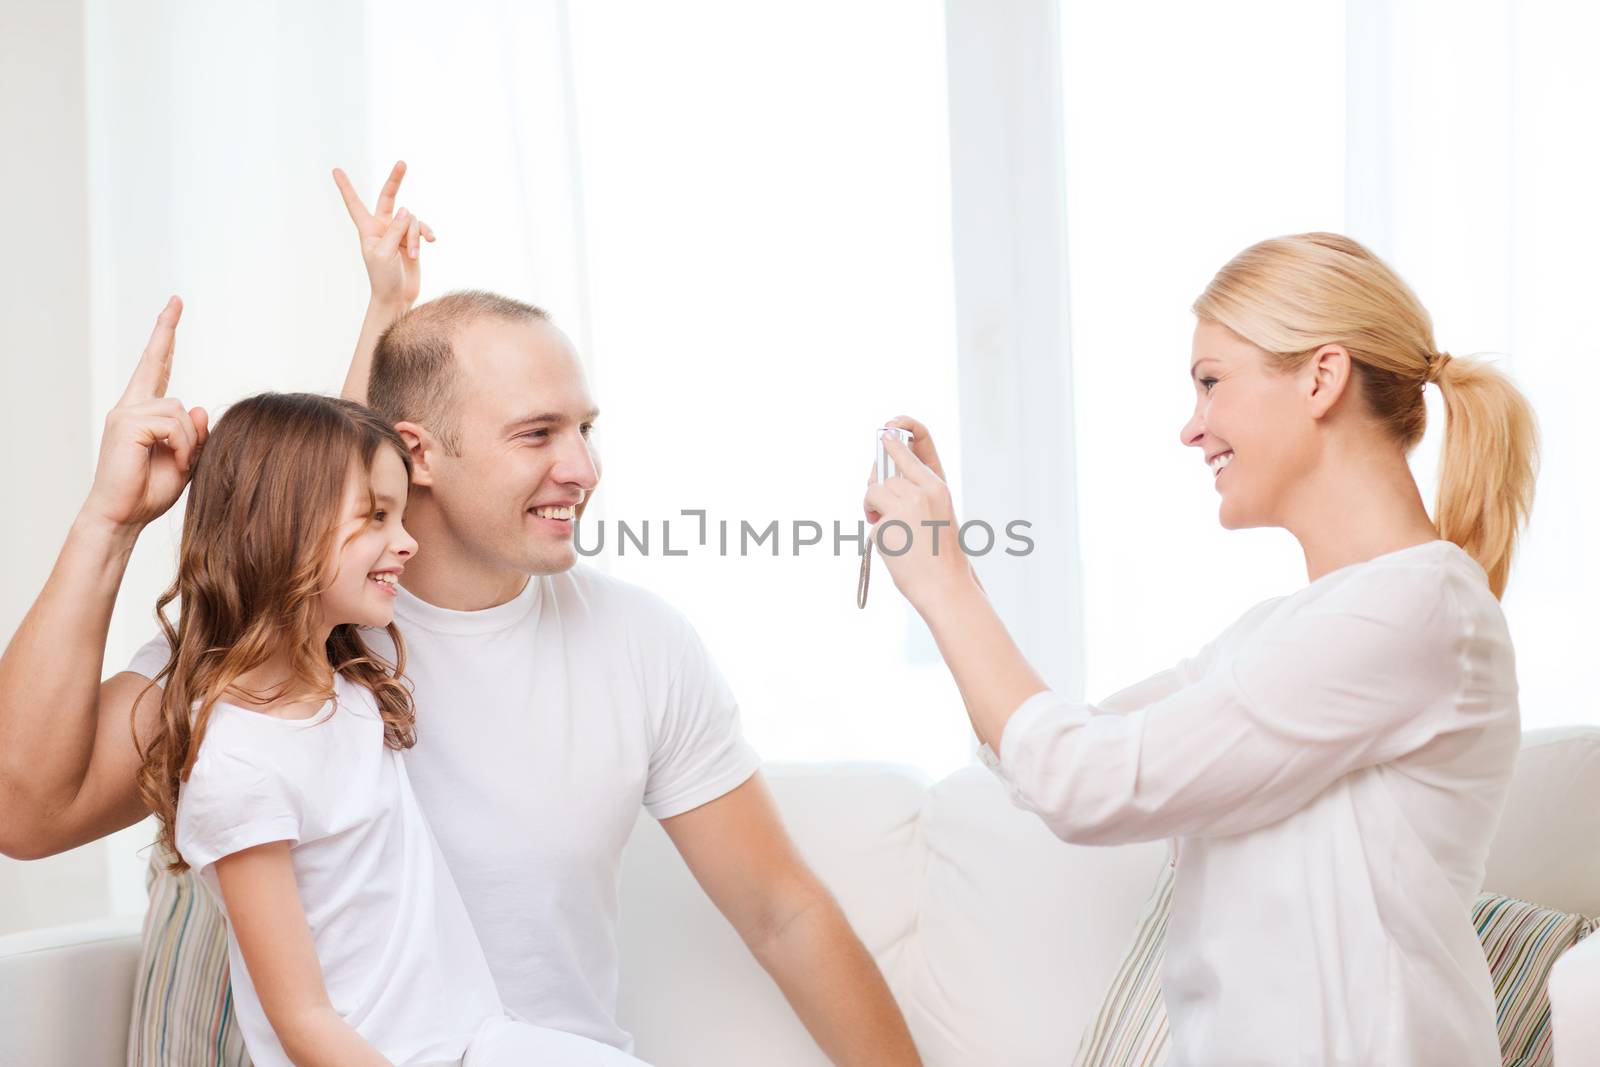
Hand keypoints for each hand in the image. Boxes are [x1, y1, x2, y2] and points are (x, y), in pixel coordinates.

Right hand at [81, 297, 209, 530]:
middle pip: (155, 363)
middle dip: (166, 331)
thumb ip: (196, 434)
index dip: (164, 338)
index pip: (156, 367)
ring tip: (183, 463)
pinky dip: (184, 445)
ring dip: (191, 440)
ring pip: (180, 409)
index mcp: (144, 412)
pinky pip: (174, 423)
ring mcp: (126, 413)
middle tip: (177, 300)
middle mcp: (131, 406)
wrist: (123, 516)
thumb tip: (202, 407)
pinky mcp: (126, 424)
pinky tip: (178, 461)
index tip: (174, 307)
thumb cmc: (150, 492)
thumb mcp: (187, 460)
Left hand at [332, 161, 435, 308]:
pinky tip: (431, 242)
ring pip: (412, 220)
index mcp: (367, 229)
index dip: (346, 187)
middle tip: (402, 163)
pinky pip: (422, 228)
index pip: (354, 203)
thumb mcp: (384, 254)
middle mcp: (382, 227)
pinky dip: (426, 235)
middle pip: (389, 197)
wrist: (397, 297)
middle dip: (395, 180)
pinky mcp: (412, 241)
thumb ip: (395, 230)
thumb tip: (407, 210)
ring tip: (413, 255)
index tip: (336, 170)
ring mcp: (398, 233)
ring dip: (415, 237)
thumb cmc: (383, 278)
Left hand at [861, 424, 974, 606]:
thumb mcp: (936, 517)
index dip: (896, 443)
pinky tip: (893, 548)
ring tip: (886, 529)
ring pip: (874, 493)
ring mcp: (905, 506)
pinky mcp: (888, 523)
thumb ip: (914, 497)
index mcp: (938, 488)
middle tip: (877, 510)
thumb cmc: (941, 556)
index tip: (885, 433)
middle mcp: (923, 491)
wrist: (945, 586)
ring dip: (872, 509)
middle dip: (878, 491)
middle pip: (886, 477)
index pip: (914, 453)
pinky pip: (872, 520)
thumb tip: (879, 482)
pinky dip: (876, 533)